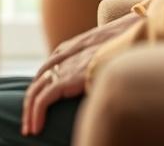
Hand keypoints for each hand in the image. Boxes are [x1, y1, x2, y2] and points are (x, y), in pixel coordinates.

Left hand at [23, 12, 141, 136]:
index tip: (40, 104)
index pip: (50, 66)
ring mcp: (65, 65)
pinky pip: (44, 99)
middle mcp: (65, 54)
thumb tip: (105, 78)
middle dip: (30, 102)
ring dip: (29, 112)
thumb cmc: (130, 42)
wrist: (134, 34)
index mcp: (73, 46)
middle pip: (39, 79)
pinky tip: (37, 128)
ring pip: (36, 90)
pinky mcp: (67, 78)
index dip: (42, 86)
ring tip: (29, 129)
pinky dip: (36, 113)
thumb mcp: (112, 49)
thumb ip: (102, 59)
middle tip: (28, 122)